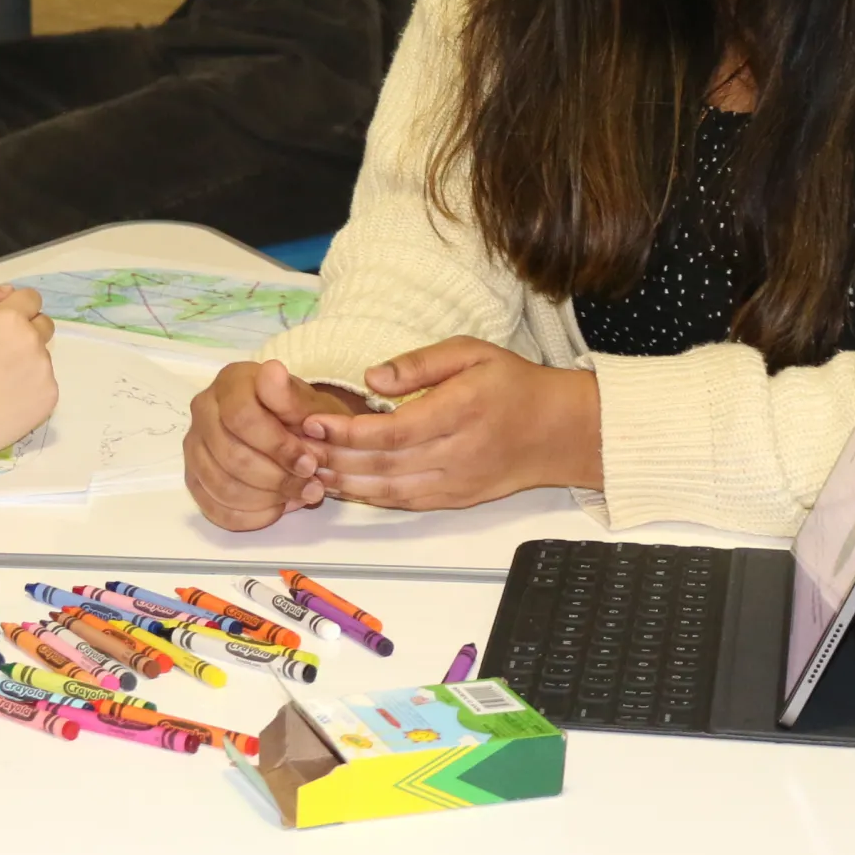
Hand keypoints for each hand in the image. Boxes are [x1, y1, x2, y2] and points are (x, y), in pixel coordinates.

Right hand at [0, 283, 56, 465]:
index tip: (0, 324)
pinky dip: (31, 386)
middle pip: (43, 324)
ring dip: (27, 360)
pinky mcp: (50, 396)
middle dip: (26, 331)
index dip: (15, 308)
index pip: (31, 298)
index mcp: (11, 319)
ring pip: (42, 355)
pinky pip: (44, 382)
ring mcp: (45, 370)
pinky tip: (7, 397)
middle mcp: (34, 341)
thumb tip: (5, 292)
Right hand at [183, 359, 360, 530]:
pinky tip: (276, 508)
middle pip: (231, 456)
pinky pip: (216, 508)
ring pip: (223, 486)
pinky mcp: (194, 477)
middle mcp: (203, 409)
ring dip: (267, 499)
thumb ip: (291, 396)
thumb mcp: (308, 403)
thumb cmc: (301, 415)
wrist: (292, 431)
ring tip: (298, 497)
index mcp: (230, 382)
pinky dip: (251, 516)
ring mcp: (194, 445)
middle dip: (277, 478)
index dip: (278, 446)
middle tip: (310, 486)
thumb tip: (273, 372)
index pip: (241, 417)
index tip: (310, 463)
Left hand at [297, 337, 601, 510]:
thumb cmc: (513, 384)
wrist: (558, 432)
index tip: (312, 422)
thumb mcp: (472, 352)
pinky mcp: (456, 499)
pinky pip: (405, 502)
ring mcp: (456, 482)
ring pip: (390, 490)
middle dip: (334, 459)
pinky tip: (344, 485)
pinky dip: (370, 497)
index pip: (393, 431)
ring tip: (308, 469)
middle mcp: (457, 453)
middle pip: (384, 466)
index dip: (348, 432)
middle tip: (296, 448)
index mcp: (460, 412)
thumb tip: (371, 376)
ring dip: (346, 483)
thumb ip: (420, 363)